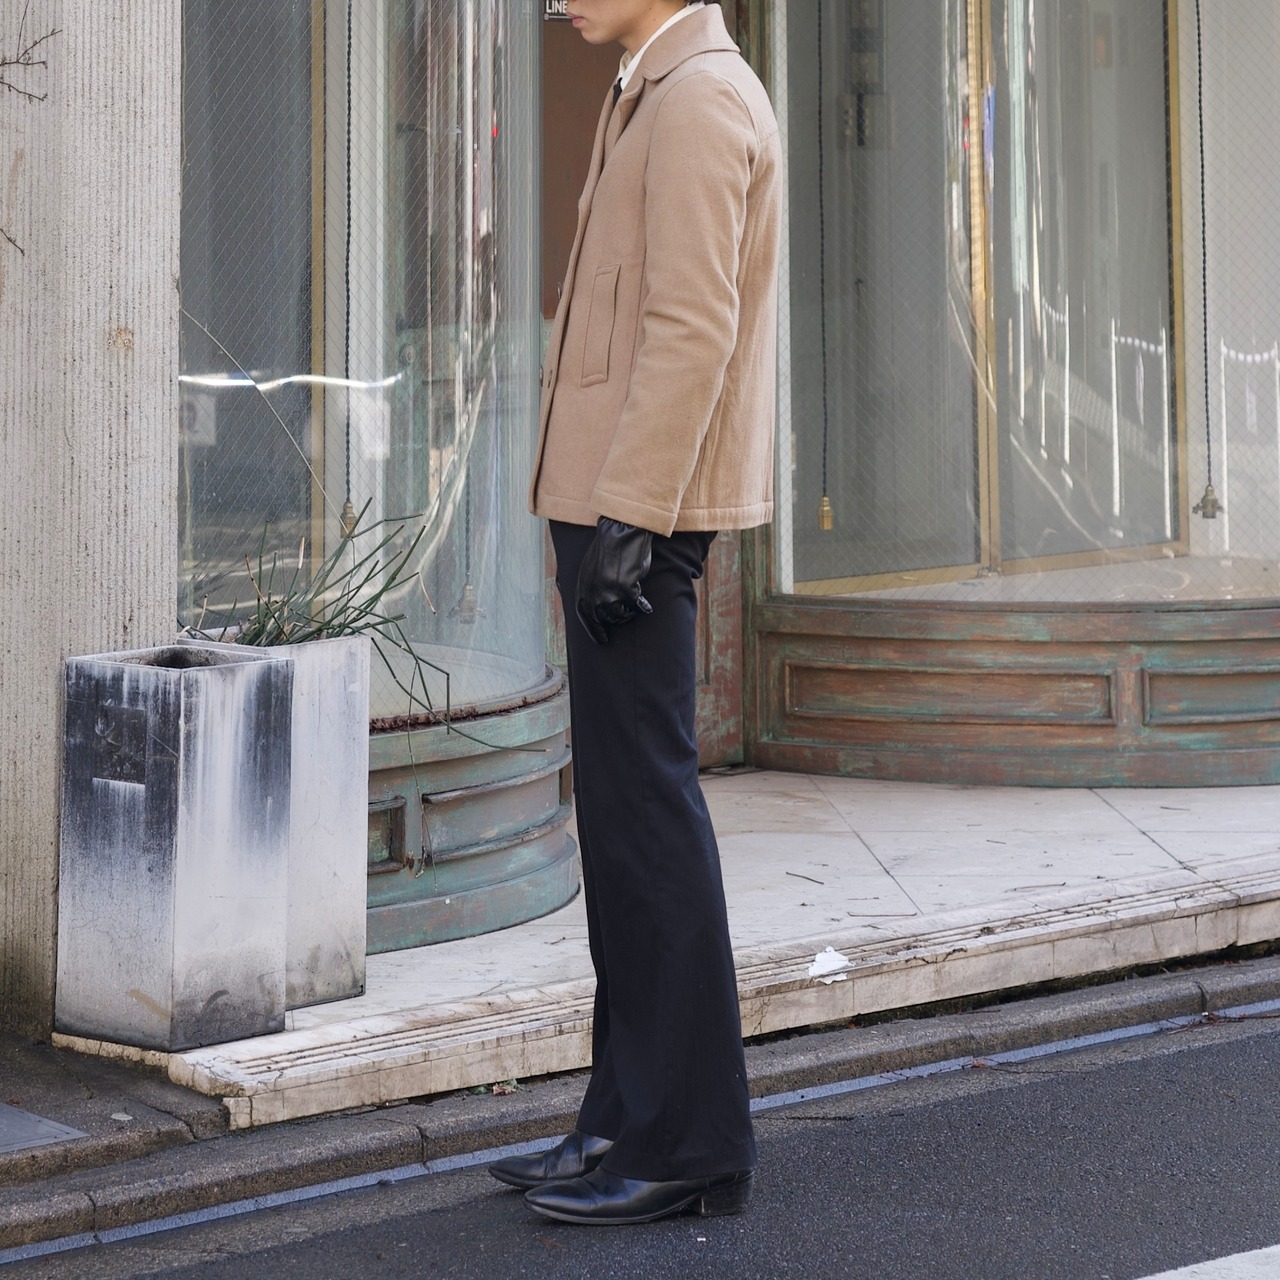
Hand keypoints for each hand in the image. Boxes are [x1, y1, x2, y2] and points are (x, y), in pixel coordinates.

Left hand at [575, 518, 653, 644]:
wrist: (620, 533)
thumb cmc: (609, 549)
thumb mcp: (591, 569)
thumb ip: (592, 587)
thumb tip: (598, 603)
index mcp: (582, 588)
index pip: (585, 617)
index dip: (594, 630)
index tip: (602, 640)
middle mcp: (593, 594)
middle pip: (604, 619)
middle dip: (615, 620)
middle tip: (624, 617)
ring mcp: (609, 594)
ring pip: (621, 615)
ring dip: (628, 612)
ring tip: (633, 606)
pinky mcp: (626, 590)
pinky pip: (636, 606)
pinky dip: (643, 606)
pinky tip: (646, 606)